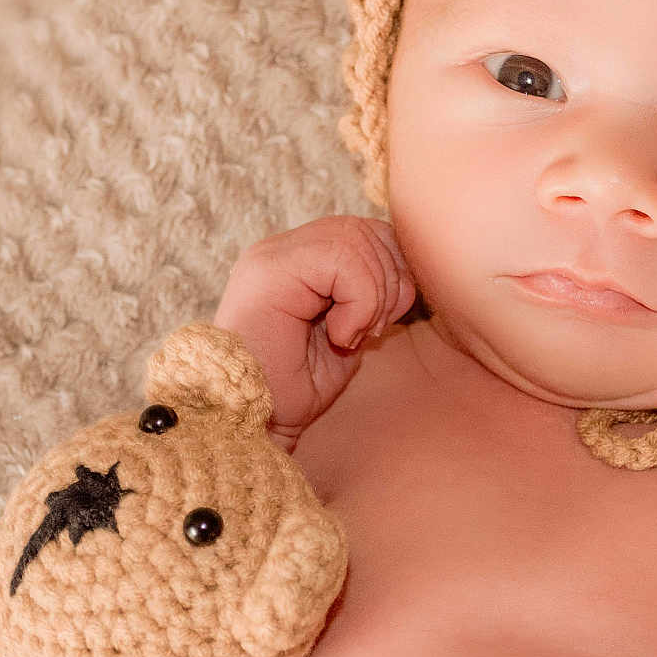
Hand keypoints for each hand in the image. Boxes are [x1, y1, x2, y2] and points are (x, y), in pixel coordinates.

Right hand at [214, 216, 416, 451]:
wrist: (249, 427)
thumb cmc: (291, 393)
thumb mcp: (346, 335)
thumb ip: (370, 295)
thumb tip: (407, 272)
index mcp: (297, 261)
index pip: (365, 232)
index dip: (390, 271)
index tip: (379, 324)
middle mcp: (281, 249)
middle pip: (365, 229)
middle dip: (388, 283)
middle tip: (370, 333)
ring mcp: (272, 255)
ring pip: (355, 239)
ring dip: (372, 296)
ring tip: (350, 337)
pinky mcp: (270, 269)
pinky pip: (343, 260)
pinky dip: (359, 303)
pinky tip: (338, 337)